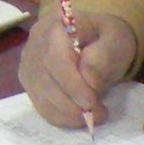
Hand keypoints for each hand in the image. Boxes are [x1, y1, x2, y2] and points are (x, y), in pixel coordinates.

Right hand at [16, 0, 143, 130]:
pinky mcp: (28, 81)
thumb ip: (103, 58)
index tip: (92, 103)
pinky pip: (41, 106)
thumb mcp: (115, 41)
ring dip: (69, 115)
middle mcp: (35, 43)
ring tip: (94, 115)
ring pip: (42, 98)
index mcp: (56, 27)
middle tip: (101, 114)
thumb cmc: (106, 38)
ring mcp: (28, 63)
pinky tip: (79, 116)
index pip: (56, 60)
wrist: (94, 36)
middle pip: (46, 83)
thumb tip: (88, 81)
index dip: (73, 85)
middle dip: (74, 106)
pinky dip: (62, 117)